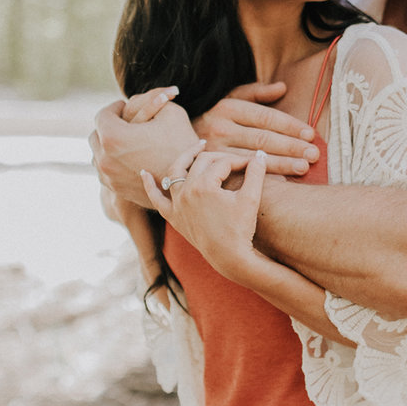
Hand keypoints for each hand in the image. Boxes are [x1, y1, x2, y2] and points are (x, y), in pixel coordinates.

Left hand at [90, 94, 195, 205]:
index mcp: (113, 137)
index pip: (102, 115)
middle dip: (109, 127)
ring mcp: (108, 177)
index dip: (114, 108)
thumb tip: (131, 100)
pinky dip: (114, 161)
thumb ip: (147, 99)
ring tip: (128, 140)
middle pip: (96, 135)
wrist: (190, 183)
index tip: (124, 106)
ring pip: (99, 154)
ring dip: (109, 145)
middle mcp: (105, 159)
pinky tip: (131, 157)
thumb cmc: (183, 144)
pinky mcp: (116, 189)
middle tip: (126, 123)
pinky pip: (106, 170)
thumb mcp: (170, 111)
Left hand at [142, 142, 267, 284]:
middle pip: (201, 162)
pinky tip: (144, 173)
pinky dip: (150, 185)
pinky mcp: (173, 216)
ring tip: (198, 147)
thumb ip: (256, 173)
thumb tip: (262, 155)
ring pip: (176, 172)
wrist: (229, 258)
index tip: (253, 164)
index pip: (223, 163)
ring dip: (185, 157)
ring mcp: (177, 204)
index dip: (240, 161)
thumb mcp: (251, 198)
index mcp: (204, 185)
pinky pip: (156, 199)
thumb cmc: (241, 229)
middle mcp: (186, 191)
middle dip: (220, 158)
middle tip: (235, 160)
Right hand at [193, 81, 319, 176]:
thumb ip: (256, 92)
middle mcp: (220, 128)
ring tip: (303, 168)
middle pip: (262, 138)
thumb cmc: (213, 118)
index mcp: (227, 108)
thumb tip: (282, 88)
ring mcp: (215, 151)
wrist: (176, 141)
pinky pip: (242, 174)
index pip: (265, 117)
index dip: (289, 126)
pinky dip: (263, 178)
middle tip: (313, 154)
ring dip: (281, 164)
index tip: (309, 134)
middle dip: (290, 147)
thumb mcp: (229, 99)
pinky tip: (281, 183)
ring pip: (254, 159)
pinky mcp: (212, 170)